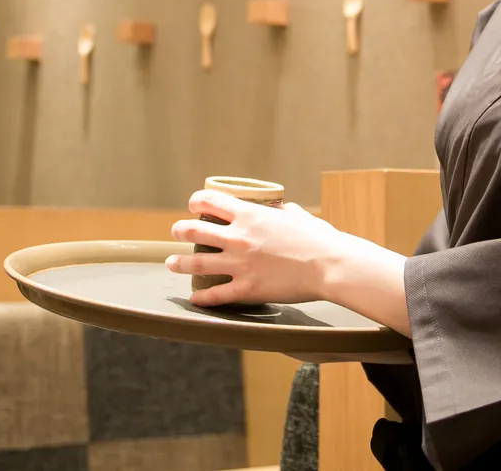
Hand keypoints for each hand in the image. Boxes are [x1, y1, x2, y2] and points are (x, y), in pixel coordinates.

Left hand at [166, 189, 346, 307]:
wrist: (329, 266)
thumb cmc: (319, 240)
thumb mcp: (300, 217)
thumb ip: (286, 213)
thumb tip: (285, 210)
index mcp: (250, 215)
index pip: (210, 201)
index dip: (196, 201)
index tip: (192, 205)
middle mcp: (238, 237)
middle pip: (194, 230)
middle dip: (180, 230)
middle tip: (176, 232)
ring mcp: (239, 264)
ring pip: (196, 262)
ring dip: (179, 262)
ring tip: (170, 263)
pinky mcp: (246, 289)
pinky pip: (215, 294)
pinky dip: (202, 297)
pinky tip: (194, 298)